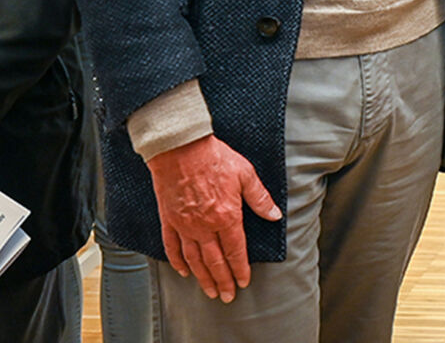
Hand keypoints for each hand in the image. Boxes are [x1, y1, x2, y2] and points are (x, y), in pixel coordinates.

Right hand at [146, 134, 281, 302]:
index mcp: (226, 216)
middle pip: (214, 261)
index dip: (240, 269)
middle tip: (227, 296)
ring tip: (209, 291)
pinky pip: (172, 246)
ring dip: (203, 277)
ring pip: (194, 259)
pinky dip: (177, 261)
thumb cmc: (215, 158)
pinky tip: (184, 271)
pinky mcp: (169, 219)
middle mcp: (204, 226)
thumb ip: (260, 198)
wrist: (181, 148)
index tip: (243, 281)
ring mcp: (184, 224)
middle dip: (222, 281)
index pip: (235, 251)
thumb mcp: (246, 174)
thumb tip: (275, 215)